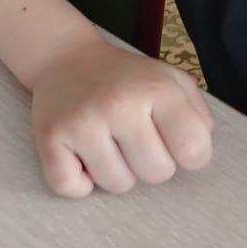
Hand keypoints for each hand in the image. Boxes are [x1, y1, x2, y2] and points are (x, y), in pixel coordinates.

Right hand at [29, 40, 214, 196]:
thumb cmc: (125, 79)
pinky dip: (78, 182)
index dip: (186, 153)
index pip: (195, 152)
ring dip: (114, 172)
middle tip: (131, 138)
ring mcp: (82, 122)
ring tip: (105, 143)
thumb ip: (197, 116)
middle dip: (148, 163)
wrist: (65, 59)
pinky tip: (79, 157)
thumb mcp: (171, 81)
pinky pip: (71, 188)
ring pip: (117, 186)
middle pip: (156, 174)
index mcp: (156, 89)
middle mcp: (119, 104)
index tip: (169, 139)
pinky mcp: (50, 137)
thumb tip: (197, 153)